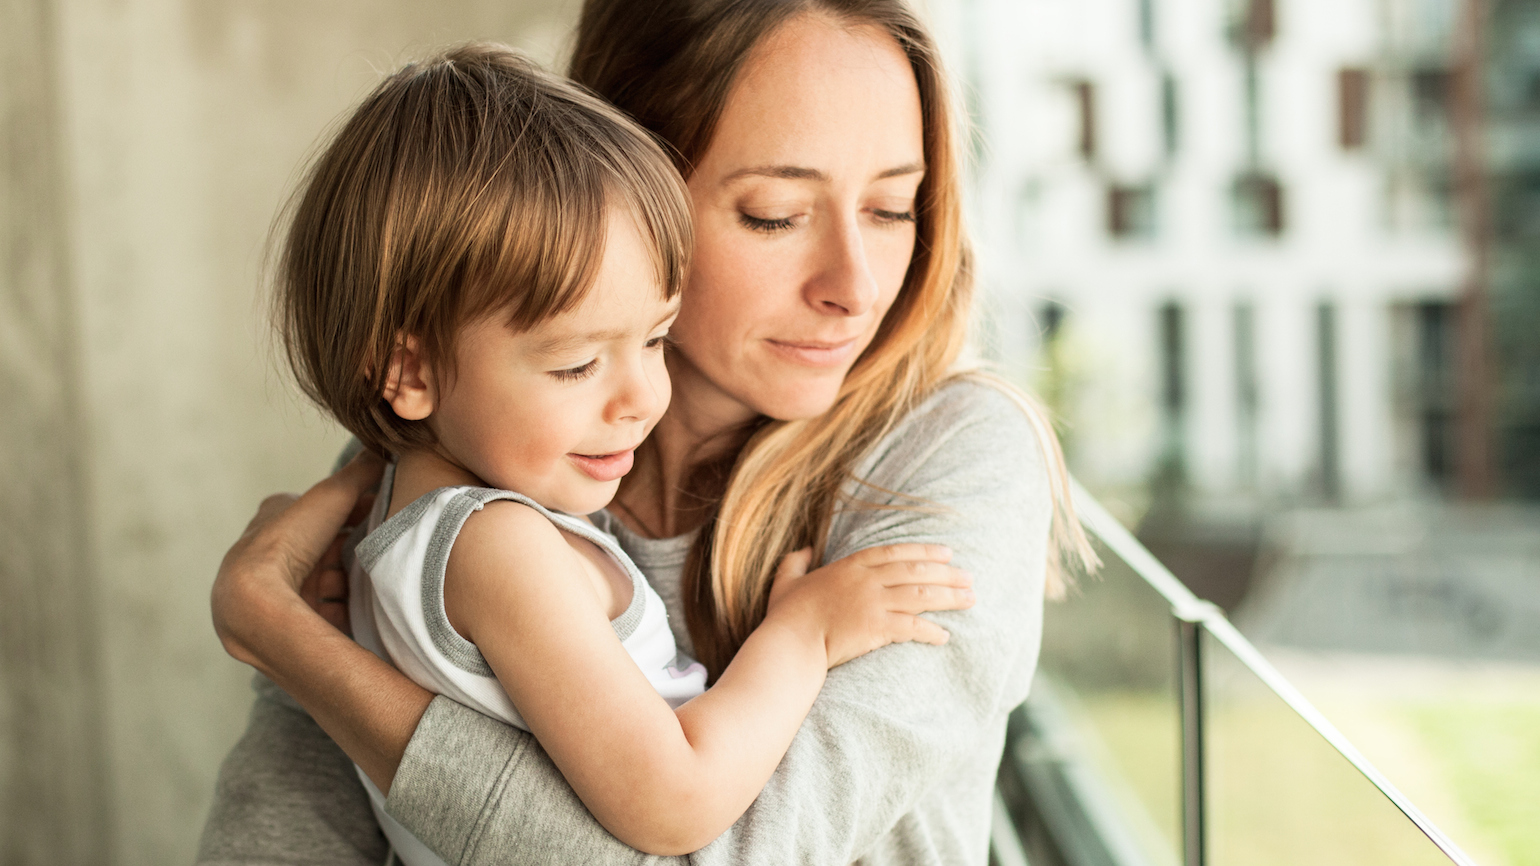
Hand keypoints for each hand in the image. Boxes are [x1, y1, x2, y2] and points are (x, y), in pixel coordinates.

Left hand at [211, 450, 383, 668]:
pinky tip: (370, 609)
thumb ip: (359, 472)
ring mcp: (280, 589)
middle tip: (387, 548)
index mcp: (273, 522)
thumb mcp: (330, 495)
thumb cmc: (286, 542)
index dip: (351, 512)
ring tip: (383, 580)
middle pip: (325, 549)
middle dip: (354, 549)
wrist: (254, 601)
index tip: (381, 513)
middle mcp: (272, 555)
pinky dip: (348, 610)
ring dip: (352, 581)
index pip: (319, 513)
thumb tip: (383, 449)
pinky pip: (327, 612)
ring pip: (326, 582)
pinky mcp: (289, 619)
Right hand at [765, 544, 974, 668]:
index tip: (947, 553)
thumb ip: (795, 562)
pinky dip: (932, 631)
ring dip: (949, 597)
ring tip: (970, 599)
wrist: (790, 643)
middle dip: (947, 573)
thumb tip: (804, 549)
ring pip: (921, 595)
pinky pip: (913, 626)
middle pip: (916, 571)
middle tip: (969, 577)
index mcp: (849, 567)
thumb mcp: (786, 581)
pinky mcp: (877, 627)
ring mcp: (874, 603)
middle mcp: (866, 580)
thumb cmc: (786, 617)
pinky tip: (945, 636)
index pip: (895, 552)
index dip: (923, 551)